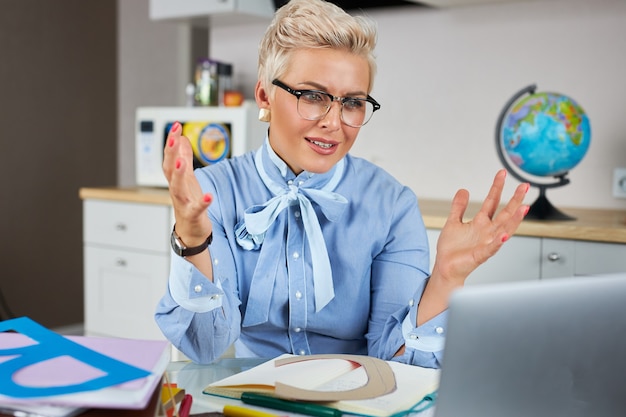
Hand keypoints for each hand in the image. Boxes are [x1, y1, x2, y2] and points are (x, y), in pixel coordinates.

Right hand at [163, 122, 212, 246]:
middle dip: (171, 153)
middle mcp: (176, 189)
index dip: (171, 142)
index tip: (176, 126)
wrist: (191, 230)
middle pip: (169, 169)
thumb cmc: (188, 202)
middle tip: (175, 137)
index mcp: (176, 179)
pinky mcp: (193, 215)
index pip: (170, 157)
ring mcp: (183, 202)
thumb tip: (182, 139)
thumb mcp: (187, 177)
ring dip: (179, 175)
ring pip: (177, 188)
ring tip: (182, 162)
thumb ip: (184, 158)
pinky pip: (196, 208)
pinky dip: (202, 203)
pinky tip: (208, 196)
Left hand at [432, 169, 528, 287]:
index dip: (496, 187)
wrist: (445, 268)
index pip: (492, 202)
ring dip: (514, 220)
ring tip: (524, 207)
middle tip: (524, 186)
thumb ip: (459, 207)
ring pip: (504, 229)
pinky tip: (503, 235)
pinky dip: (498, 242)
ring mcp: (486, 243)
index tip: (501, 173)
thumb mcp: (453, 222)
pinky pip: (492, 248)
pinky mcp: (480, 255)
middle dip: (514, 200)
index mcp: (480, 223)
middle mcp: (487, 232)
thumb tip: (463, 190)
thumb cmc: (451, 249)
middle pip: (504, 213)